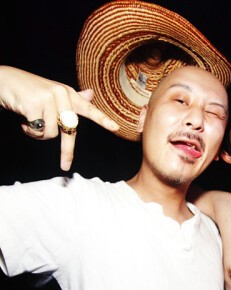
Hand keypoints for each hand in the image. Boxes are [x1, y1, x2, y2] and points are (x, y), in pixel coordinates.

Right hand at [0, 65, 119, 170]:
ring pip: (52, 133)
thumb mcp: (52, 94)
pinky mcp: (35, 104)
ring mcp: (48, 98)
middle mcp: (62, 94)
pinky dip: (30, 132)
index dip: (103, 119)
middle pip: (70, 129)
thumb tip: (89, 95)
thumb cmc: (29, 91)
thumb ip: (71, 99)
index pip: (89, 109)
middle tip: (65, 166)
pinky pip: (39, 131)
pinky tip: (23, 121)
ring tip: (30, 122)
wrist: (3, 79)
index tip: (116, 128)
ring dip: (39, 134)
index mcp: (68, 94)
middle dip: (66, 150)